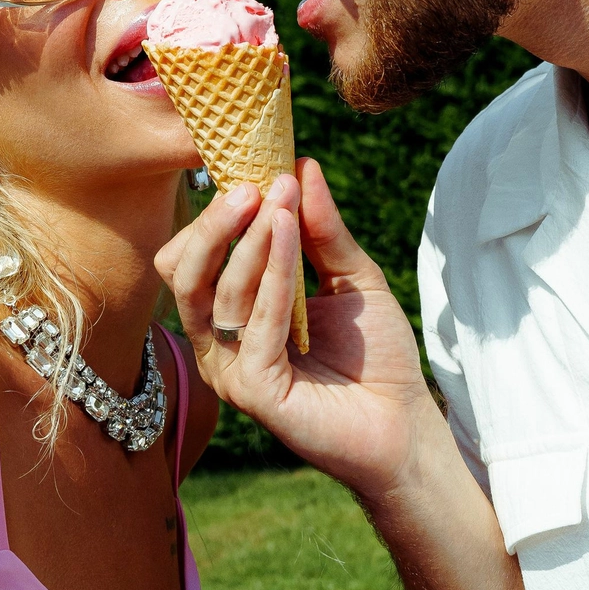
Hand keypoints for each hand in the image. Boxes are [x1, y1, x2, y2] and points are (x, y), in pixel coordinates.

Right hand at [156, 158, 441, 499]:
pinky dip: (270, 277)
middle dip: (214, 224)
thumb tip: (303, 164)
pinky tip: (289, 240)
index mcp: (231, 314)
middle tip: (254, 185)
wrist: (405, 425)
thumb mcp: (352, 278)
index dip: (217, 213)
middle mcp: (219, 341)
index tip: (255, 169)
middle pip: (183, 272)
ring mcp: (229, 368)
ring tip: (279, 204)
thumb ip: (325, 229)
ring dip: (246, 243)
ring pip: (212, 294)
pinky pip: (252, 324)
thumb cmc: (375, 357)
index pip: (195, 256)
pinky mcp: (251, 391)